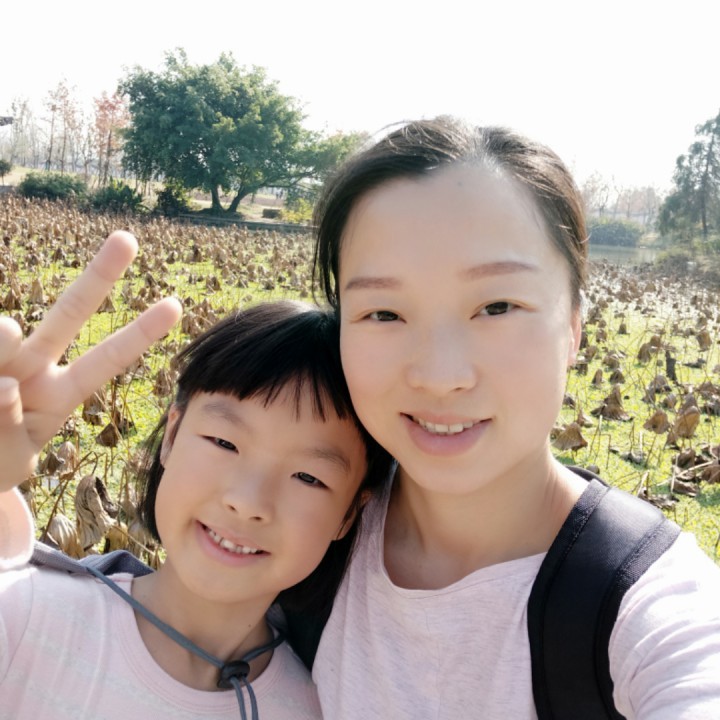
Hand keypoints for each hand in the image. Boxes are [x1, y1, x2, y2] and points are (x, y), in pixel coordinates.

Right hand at [0, 231, 181, 491]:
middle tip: (128, 239)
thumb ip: (9, 430)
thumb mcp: (10, 459)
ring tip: (6, 366)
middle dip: (98, 278)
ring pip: (6, 332)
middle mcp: (32, 366)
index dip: (140, 334)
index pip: (106, 360)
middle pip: (68, 314)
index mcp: (60, 393)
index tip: (175, 306)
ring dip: (3, 339)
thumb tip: (4, 385)